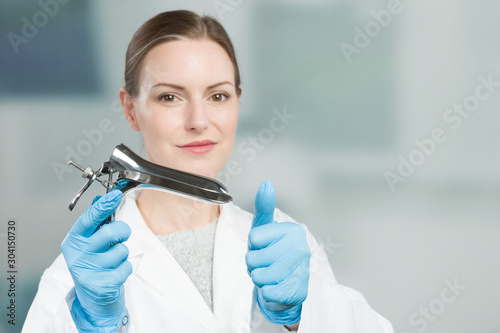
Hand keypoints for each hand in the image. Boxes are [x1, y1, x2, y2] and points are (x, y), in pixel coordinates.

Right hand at [61, 190, 132, 330]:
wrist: (92, 297)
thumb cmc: (92, 264)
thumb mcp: (89, 241)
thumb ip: (96, 221)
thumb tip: (100, 198)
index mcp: (74, 241)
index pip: (88, 219)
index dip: (103, 206)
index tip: (115, 195)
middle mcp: (78, 255)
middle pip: (110, 232)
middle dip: (121, 232)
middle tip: (119, 238)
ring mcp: (89, 271)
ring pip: (121, 250)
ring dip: (122, 254)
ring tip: (112, 261)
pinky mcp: (102, 285)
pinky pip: (126, 267)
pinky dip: (125, 268)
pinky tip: (114, 273)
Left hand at [245, 181, 310, 325]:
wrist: (287, 284)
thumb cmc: (273, 253)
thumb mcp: (265, 228)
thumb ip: (264, 206)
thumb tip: (266, 184)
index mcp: (293, 231)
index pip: (253, 238)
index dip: (253, 245)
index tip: (263, 247)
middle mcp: (301, 249)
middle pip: (253, 258)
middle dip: (253, 264)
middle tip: (265, 264)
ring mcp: (301, 271)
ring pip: (259, 276)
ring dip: (258, 279)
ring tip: (269, 275)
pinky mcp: (298, 292)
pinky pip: (268, 293)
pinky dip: (266, 293)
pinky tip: (276, 287)